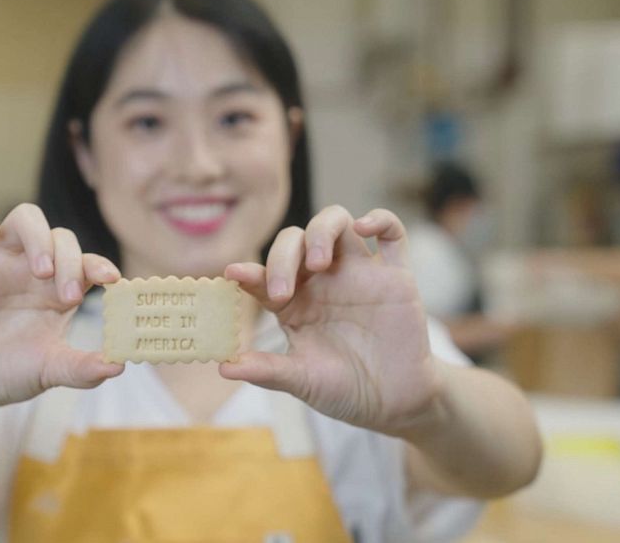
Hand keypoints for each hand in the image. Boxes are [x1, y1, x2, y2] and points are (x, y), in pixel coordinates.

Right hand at [0, 203, 123, 414]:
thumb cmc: (9, 373)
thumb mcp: (50, 371)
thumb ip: (82, 369)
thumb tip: (118, 368)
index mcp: (59, 291)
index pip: (87, 263)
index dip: (100, 264)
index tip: (111, 280)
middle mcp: (31, 270)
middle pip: (61, 237)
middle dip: (70, 261)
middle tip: (69, 296)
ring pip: (24, 219)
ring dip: (38, 236)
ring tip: (41, 270)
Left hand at [222, 206, 442, 435]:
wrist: (393, 402)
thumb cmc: (342, 389)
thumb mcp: (301, 381)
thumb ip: (268, 371)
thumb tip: (224, 367)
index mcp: (293, 302)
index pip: (264, 274)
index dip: (249, 271)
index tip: (234, 275)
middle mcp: (322, 281)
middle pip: (295, 240)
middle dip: (282, 257)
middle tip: (282, 291)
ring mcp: (358, 273)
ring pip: (336, 222)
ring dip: (322, 230)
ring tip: (319, 262)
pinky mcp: (395, 276)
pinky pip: (391, 232)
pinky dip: (380, 219)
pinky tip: (364, 227)